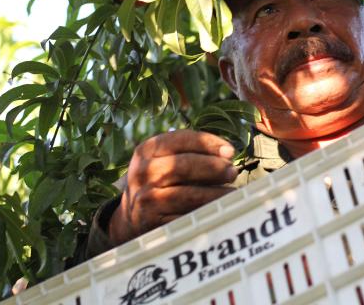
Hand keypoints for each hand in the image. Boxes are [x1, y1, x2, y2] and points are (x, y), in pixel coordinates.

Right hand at [108, 130, 237, 244]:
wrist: (130, 216)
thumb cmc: (157, 181)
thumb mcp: (162, 159)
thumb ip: (190, 152)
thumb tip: (227, 154)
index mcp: (146, 150)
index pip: (181, 139)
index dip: (209, 143)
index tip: (230, 151)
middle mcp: (143, 172)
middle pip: (184, 166)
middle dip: (213, 168)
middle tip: (233, 172)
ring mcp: (146, 199)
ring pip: (188, 195)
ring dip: (215, 193)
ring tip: (232, 192)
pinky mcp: (154, 223)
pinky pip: (186, 217)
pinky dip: (206, 213)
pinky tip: (218, 209)